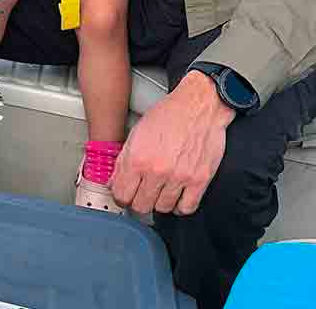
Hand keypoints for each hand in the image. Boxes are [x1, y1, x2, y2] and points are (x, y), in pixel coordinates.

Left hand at [110, 70, 234, 214]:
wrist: (199, 106)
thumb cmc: (169, 115)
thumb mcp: (136, 134)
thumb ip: (123, 161)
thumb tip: (115, 183)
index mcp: (138, 158)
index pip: (122, 195)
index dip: (121, 196)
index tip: (124, 195)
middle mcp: (157, 170)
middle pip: (141, 206)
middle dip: (138, 201)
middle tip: (142, 193)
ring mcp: (179, 177)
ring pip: (163, 209)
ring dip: (159, 202)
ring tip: (160, 191)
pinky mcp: (199, 180)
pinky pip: (186, 208)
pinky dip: (180, 206)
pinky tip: (177, 197)